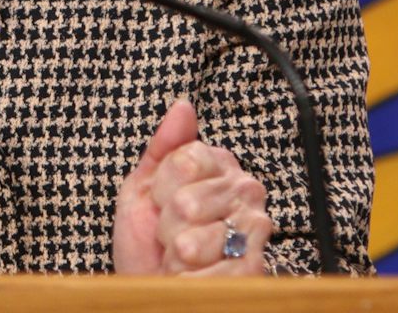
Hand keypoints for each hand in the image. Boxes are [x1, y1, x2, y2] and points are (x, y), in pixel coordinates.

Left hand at [111, 97, 272, 275]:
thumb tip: (182, 107)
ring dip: (176, 256)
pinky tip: (193, 276)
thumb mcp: (142, 189)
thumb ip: (163, 147)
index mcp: (219, 166)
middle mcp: (245, 192)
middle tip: (171, 236)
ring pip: (196, 239)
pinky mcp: (254, 269)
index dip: (161, 187)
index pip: (186, 159)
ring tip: (182, 258)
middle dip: (167, 226)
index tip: (160, 201)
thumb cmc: (149, 244)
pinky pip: (209, 271)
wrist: (153, 291)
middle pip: (187, 201)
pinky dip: (188, 280)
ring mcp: (254, 231)